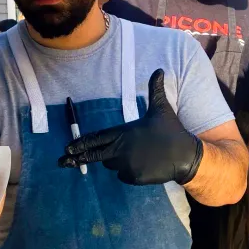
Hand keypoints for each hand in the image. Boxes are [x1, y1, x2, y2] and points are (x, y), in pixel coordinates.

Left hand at [58, 69, 203, 184]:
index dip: (80, 143)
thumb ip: (155, 90)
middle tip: (63, 162)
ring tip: (134, 155)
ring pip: (112, 165)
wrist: (186, 155)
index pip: (96, 138)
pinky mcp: (135, 178)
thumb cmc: (171, 130)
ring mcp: (127, 166)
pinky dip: (128, 172)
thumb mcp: (161, 108)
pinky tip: (142, 165)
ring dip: (116, 161)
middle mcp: (121, 150)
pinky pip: (124, 176)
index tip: (66, 148)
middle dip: (79, 158)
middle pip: (96, 155)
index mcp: (124, 133)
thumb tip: (159, 70)